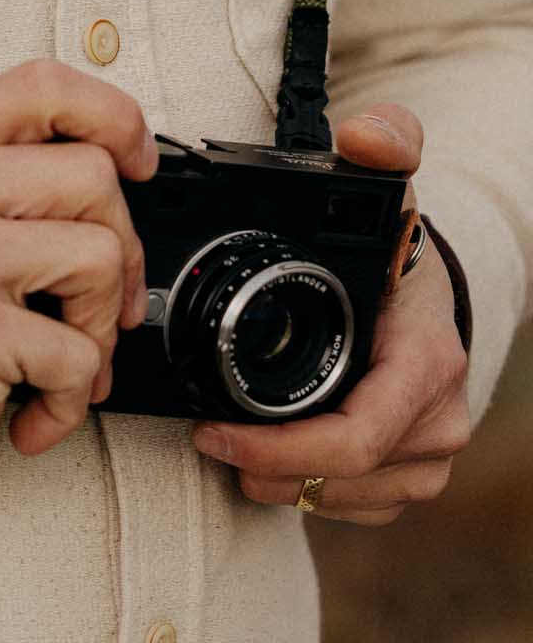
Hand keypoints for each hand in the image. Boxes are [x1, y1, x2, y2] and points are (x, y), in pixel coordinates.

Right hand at [0, 60, 155, 525]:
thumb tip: (116, 173)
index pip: (42, 85)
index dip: (113, 115)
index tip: (135, 161)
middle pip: (93, 175)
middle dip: (120, 249)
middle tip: (91, 303)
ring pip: (100, 255)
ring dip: (99, 325)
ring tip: (60, 357)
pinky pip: (79, 351)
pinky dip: (71, 397)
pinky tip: (33, 408)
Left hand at [190, 104, 470, 524]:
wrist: (423, 291)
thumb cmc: (394, 251)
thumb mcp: (390, 188)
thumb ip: (383, 147)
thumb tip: (369, 133)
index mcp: (427, 361)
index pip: (357, 435)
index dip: (281, 448)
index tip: (213, 429)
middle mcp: (438, 417)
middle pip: (343, 474)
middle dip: (265, 467)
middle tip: (205, 438)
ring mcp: (428, 455)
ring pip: (344, 499)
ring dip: (280, 484)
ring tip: (227, 450)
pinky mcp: (411, 476)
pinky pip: (354, 508)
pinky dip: (304, 492)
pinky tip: (266, 468)